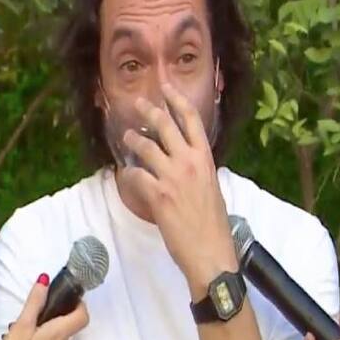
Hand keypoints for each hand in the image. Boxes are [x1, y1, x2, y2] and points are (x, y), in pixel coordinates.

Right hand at [0, 276, 89, 339]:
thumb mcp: (22, 326)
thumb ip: (35, 303)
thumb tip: (44, 280)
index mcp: (60, 332)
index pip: (83, 316)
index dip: (80, 306)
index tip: (69, 300)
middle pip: (67, 328)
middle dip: (53, 321)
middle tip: (33, 320)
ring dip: (46, 336)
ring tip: (23, 338)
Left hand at [120, 82, 236, 298]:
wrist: (211, 253)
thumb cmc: (214, 226)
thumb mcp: (213, 189)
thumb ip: (200, 172)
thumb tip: (190, 163)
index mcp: (206, 159)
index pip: (191, 120)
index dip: (177, 99)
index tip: (166, 87)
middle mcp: (189, 162)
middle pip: (164, 125)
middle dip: (148, 110)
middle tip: (137, 103)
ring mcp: (172, 177)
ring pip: (145, 146)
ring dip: (132, 139)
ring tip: (126, 137)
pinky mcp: (157, 195)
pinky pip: (135, 176)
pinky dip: (127, 175)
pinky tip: (125, 176)